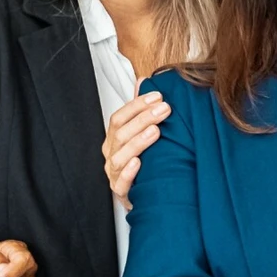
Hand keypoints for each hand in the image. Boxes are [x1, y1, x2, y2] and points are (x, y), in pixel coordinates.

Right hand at [105, 91, 170, 209]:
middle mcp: (111, 154)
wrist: (147, 194)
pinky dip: (129, 172)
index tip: (157, 96)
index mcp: (114, 139)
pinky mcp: (121, 192)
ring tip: (156, 131)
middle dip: (143, 119)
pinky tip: (139, 163)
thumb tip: (143, 81)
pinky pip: (121, 183)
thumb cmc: (145, 160)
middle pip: (121, 134)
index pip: (118, 118)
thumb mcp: (143, 133)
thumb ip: (141, 109)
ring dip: (138, 142)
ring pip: (120, 157)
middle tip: (165, 109)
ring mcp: (114, 174)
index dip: (136, 106)